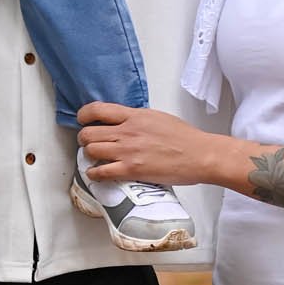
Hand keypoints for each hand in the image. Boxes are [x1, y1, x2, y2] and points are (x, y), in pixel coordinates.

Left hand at [76, 102, 214, 184]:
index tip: (83, 120)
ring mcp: (127, 151)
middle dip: (84, 139)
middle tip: (88, 143)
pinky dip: (94, 174)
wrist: (200, 155)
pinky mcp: (131, 170)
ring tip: (94, 159)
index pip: (97, 110)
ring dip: (89, 156)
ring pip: (91, 151)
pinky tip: (97, 174)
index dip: (84, 115)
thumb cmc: (185, 138)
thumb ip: (137, 119)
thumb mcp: (157, 118)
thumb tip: (123, 123)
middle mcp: (127, 131)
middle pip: (88, 133)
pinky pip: (101, 172)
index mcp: (135, 116)